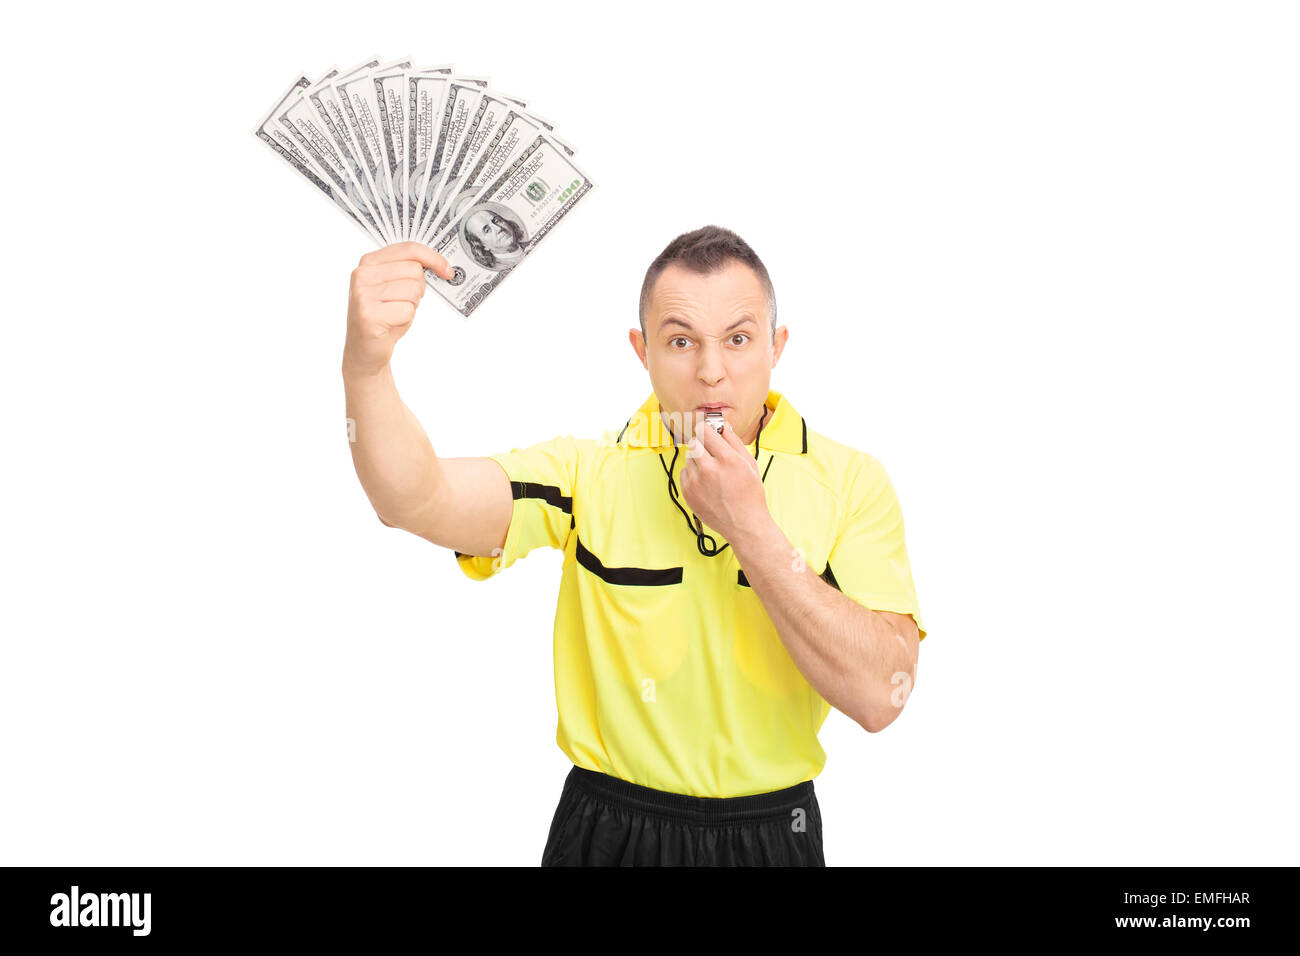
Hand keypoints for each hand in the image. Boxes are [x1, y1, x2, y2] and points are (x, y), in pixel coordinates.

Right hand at [343, 241, 454, 376]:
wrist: (364, 349)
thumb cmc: (383, 316)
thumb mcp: (393, 287)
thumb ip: (407, 270)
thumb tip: (440, 265)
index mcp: (369, 262)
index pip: (409, 248)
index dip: (433, 258)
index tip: (447, 270)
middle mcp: (363, 275)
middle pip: (414, 270)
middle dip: (418, 289)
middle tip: (403, 302)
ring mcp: (364, 294)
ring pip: (413, 290)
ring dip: (411, 305)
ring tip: (395, 313)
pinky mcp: (369, 315)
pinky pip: (407, 310)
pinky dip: (406, 319)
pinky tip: (391, 324)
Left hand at [678, 412, 769, 541]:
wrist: (743, 524)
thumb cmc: (750, 494)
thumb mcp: (749, 464)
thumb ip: (734, 442)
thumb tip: (723, 426)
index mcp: (726, 459)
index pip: (704, 430)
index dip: (708, 430)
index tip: (710, 433)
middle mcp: (709, 469)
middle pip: (694, 442)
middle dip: (703, 444)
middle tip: (712, 453)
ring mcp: (696, 482)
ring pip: (689, 457)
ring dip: (698, 460)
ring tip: (712, 472)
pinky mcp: (688, 493)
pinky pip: (684, 473)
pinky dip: (693, 474)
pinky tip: (706, 483)